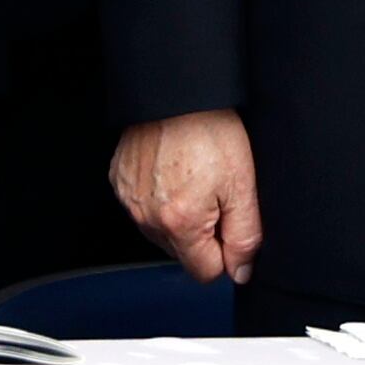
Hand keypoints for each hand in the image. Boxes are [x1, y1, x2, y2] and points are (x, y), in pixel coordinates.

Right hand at [110, 109, 261, 283]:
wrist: (176, 91)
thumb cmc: (210, 130)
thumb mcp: (242, 184)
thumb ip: (245, 235)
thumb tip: (241, 271)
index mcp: (181, 223)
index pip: (205, 272)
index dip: (225, 251)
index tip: (230, 221)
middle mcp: (148, 219)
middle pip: (183, 253)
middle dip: (203, 233)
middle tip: (215, 192)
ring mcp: (130, 202)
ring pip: (163, 232)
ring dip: (180, 217)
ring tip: (194, 177)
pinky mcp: (120, 184)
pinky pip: (144, 208)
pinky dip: (160, 197)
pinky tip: (173, 171)